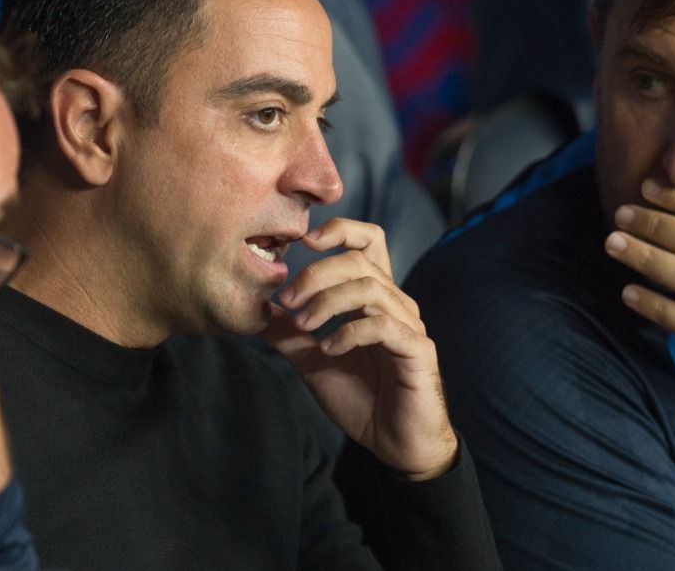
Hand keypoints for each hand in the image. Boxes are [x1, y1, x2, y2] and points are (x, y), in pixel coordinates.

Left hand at [263, 218, 458, 480]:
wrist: (395, 444)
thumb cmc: (362, 398)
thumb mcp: (312, 361)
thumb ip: (289, 333)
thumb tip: (257, 309)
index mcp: (374, 297)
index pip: (367, 241)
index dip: (339, 230)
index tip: (303, 243)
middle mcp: (395, 303)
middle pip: (359, 259)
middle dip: (316, 274)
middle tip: (287, 301)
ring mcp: (409, 325)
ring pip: (369, 287)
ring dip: (327, 302)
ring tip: (302, 325)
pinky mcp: (417, 350)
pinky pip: (382, 326)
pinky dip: (348, 332)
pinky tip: (328, 349)